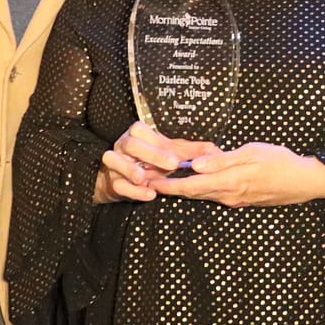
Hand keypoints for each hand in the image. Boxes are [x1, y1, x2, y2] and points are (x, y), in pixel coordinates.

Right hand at [95, 120, 219, 202]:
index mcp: (138, 135)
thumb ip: (188, 152)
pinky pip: (118, 184)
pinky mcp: (112, 182)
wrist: (127, 181)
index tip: (176, 159)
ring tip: (146, 179)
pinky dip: (133, 190)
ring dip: (131, 170)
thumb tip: (212, 150)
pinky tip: (149, 194)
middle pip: (130, 144)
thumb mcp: (169, 155)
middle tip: (171, 166)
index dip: (157, 143)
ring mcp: (115, 163)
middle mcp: (123, 146)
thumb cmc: (151, 163)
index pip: (141, 130)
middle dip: (151, 154)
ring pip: (114, 160)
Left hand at [151, 142, 324, 208]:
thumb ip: (222, 160)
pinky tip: (194, 182)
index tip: (149, 182)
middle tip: (148, 180)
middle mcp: (228, 195)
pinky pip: (214, 195)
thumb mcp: (251, 153)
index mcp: (228, 182)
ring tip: (164, 181)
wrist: (304, 181)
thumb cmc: (280, 162)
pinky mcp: (242, 199)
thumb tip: (195, 165)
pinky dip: (199, 189)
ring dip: (182, 190)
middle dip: (169, 188)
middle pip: (192, 194)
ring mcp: (235, 199)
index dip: (167, 185)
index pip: (189, 187)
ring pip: (202, 195)